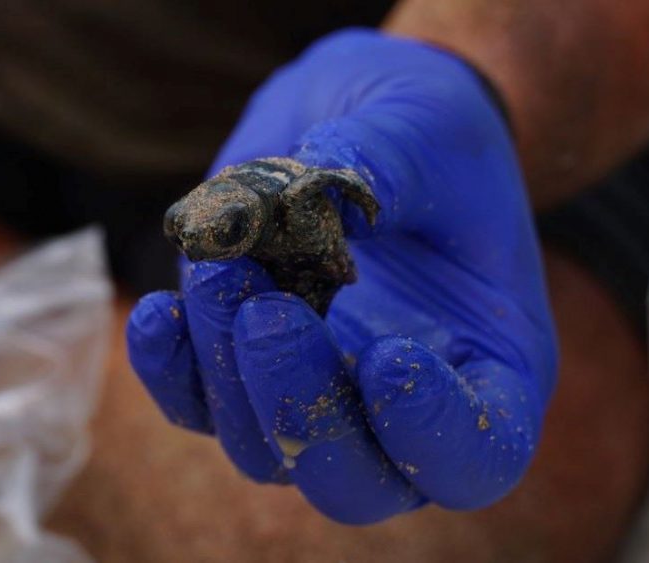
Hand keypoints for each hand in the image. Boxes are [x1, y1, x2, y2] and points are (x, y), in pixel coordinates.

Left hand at [127, 29, 557, 524]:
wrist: (364, 111)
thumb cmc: (427, 126)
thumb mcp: (427, 124)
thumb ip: (382, 163)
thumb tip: (307, 203)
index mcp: (490, 364)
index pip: (478, 455)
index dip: (432, 435)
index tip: (389, 356)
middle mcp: (401, 404)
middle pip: (356, 483)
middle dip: (303, 414)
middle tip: (269, 316)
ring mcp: (318, 392)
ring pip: (263, 452)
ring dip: (227, 371)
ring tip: (221, 265)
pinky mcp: (242, 366)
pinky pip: (197, 407)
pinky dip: (170, 372)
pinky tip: (157, 314)